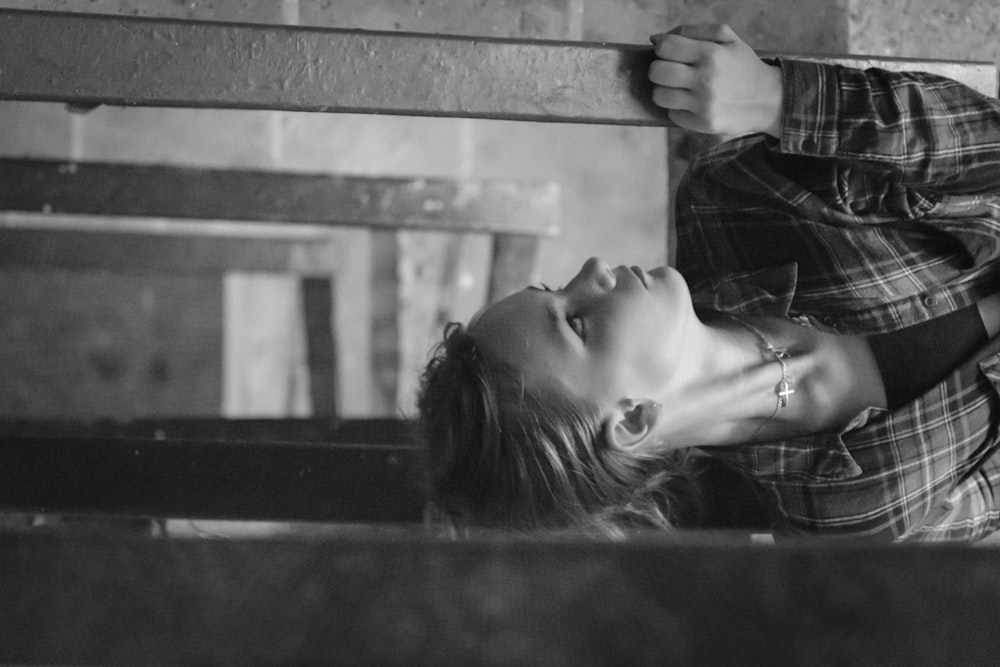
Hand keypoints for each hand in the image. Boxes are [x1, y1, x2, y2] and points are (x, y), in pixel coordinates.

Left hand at [648, 24, 782, 137]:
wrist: (768, 99)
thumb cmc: (741, 64)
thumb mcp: (727, 38)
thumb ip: (692, 31)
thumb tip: (655, 39)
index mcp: (712, 54)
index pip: (665, 47)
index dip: (662, 48)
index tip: (670, 53)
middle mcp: (706, 79)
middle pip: (657, 72)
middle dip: (659, 69)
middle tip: (671, 71)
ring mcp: (704, 104)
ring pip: (659, 96)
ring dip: (664, 90)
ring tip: (679, 88)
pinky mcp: (703, 124)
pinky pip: (672, 115)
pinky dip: (677, 108)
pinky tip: (692, 103)